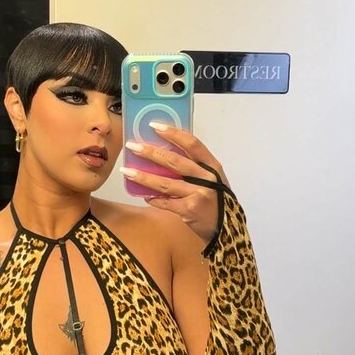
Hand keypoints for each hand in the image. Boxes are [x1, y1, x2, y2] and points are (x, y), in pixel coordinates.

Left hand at [121, 124, 229, 243]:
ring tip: (127, 171)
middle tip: (132, 146)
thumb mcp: (212, 179)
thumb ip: (195, 167)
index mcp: (212, 166)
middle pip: (174, 161)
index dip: (173, 133)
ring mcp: (198, 194)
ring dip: (144, 176)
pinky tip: (144, 196)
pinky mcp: (190, 210)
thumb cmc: (216, 200)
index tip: (154, 126)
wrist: (227, 228)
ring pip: (165, 183)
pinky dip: (153, 199)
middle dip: (151, 152)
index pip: (192, 144)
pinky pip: (166, 202)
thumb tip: (164, 154)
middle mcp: (206, 178)